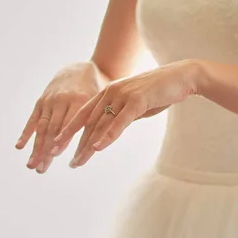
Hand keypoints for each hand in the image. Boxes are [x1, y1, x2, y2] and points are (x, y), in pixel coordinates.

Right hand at [15, 61, 104, 173]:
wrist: (80, 69)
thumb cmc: (95, 91)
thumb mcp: (99, 102)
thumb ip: (97, 120)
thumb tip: (97, 146)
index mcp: (80, 100)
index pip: (69, 125)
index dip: (62, 141)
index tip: (55, 156)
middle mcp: (62, 100)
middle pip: (53, 130)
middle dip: (46, 151)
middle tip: (40, 170)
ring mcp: (50, 101)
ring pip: (42, 127)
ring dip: (36, 148)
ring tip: (32, 165)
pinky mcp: (41, 101)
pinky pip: (33, 119)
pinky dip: (26, 134)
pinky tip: (20, 147)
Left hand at [54, 59, 198, 167]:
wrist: (181, 76)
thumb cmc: (159, 92)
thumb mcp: (135, 106)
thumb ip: (121, 117)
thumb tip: (110, 131)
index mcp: (108, 92)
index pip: (83, 114)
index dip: (68, 130)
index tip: (56, 145)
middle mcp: (111, 92)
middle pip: (88, 122)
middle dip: (74, 143)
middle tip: (62, 160)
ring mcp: (123, 95)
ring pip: (101, 124)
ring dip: (88, 145)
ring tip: (77, 161)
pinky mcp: (137, 100)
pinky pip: (119, 121)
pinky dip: (108, 135)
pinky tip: (97, 148)